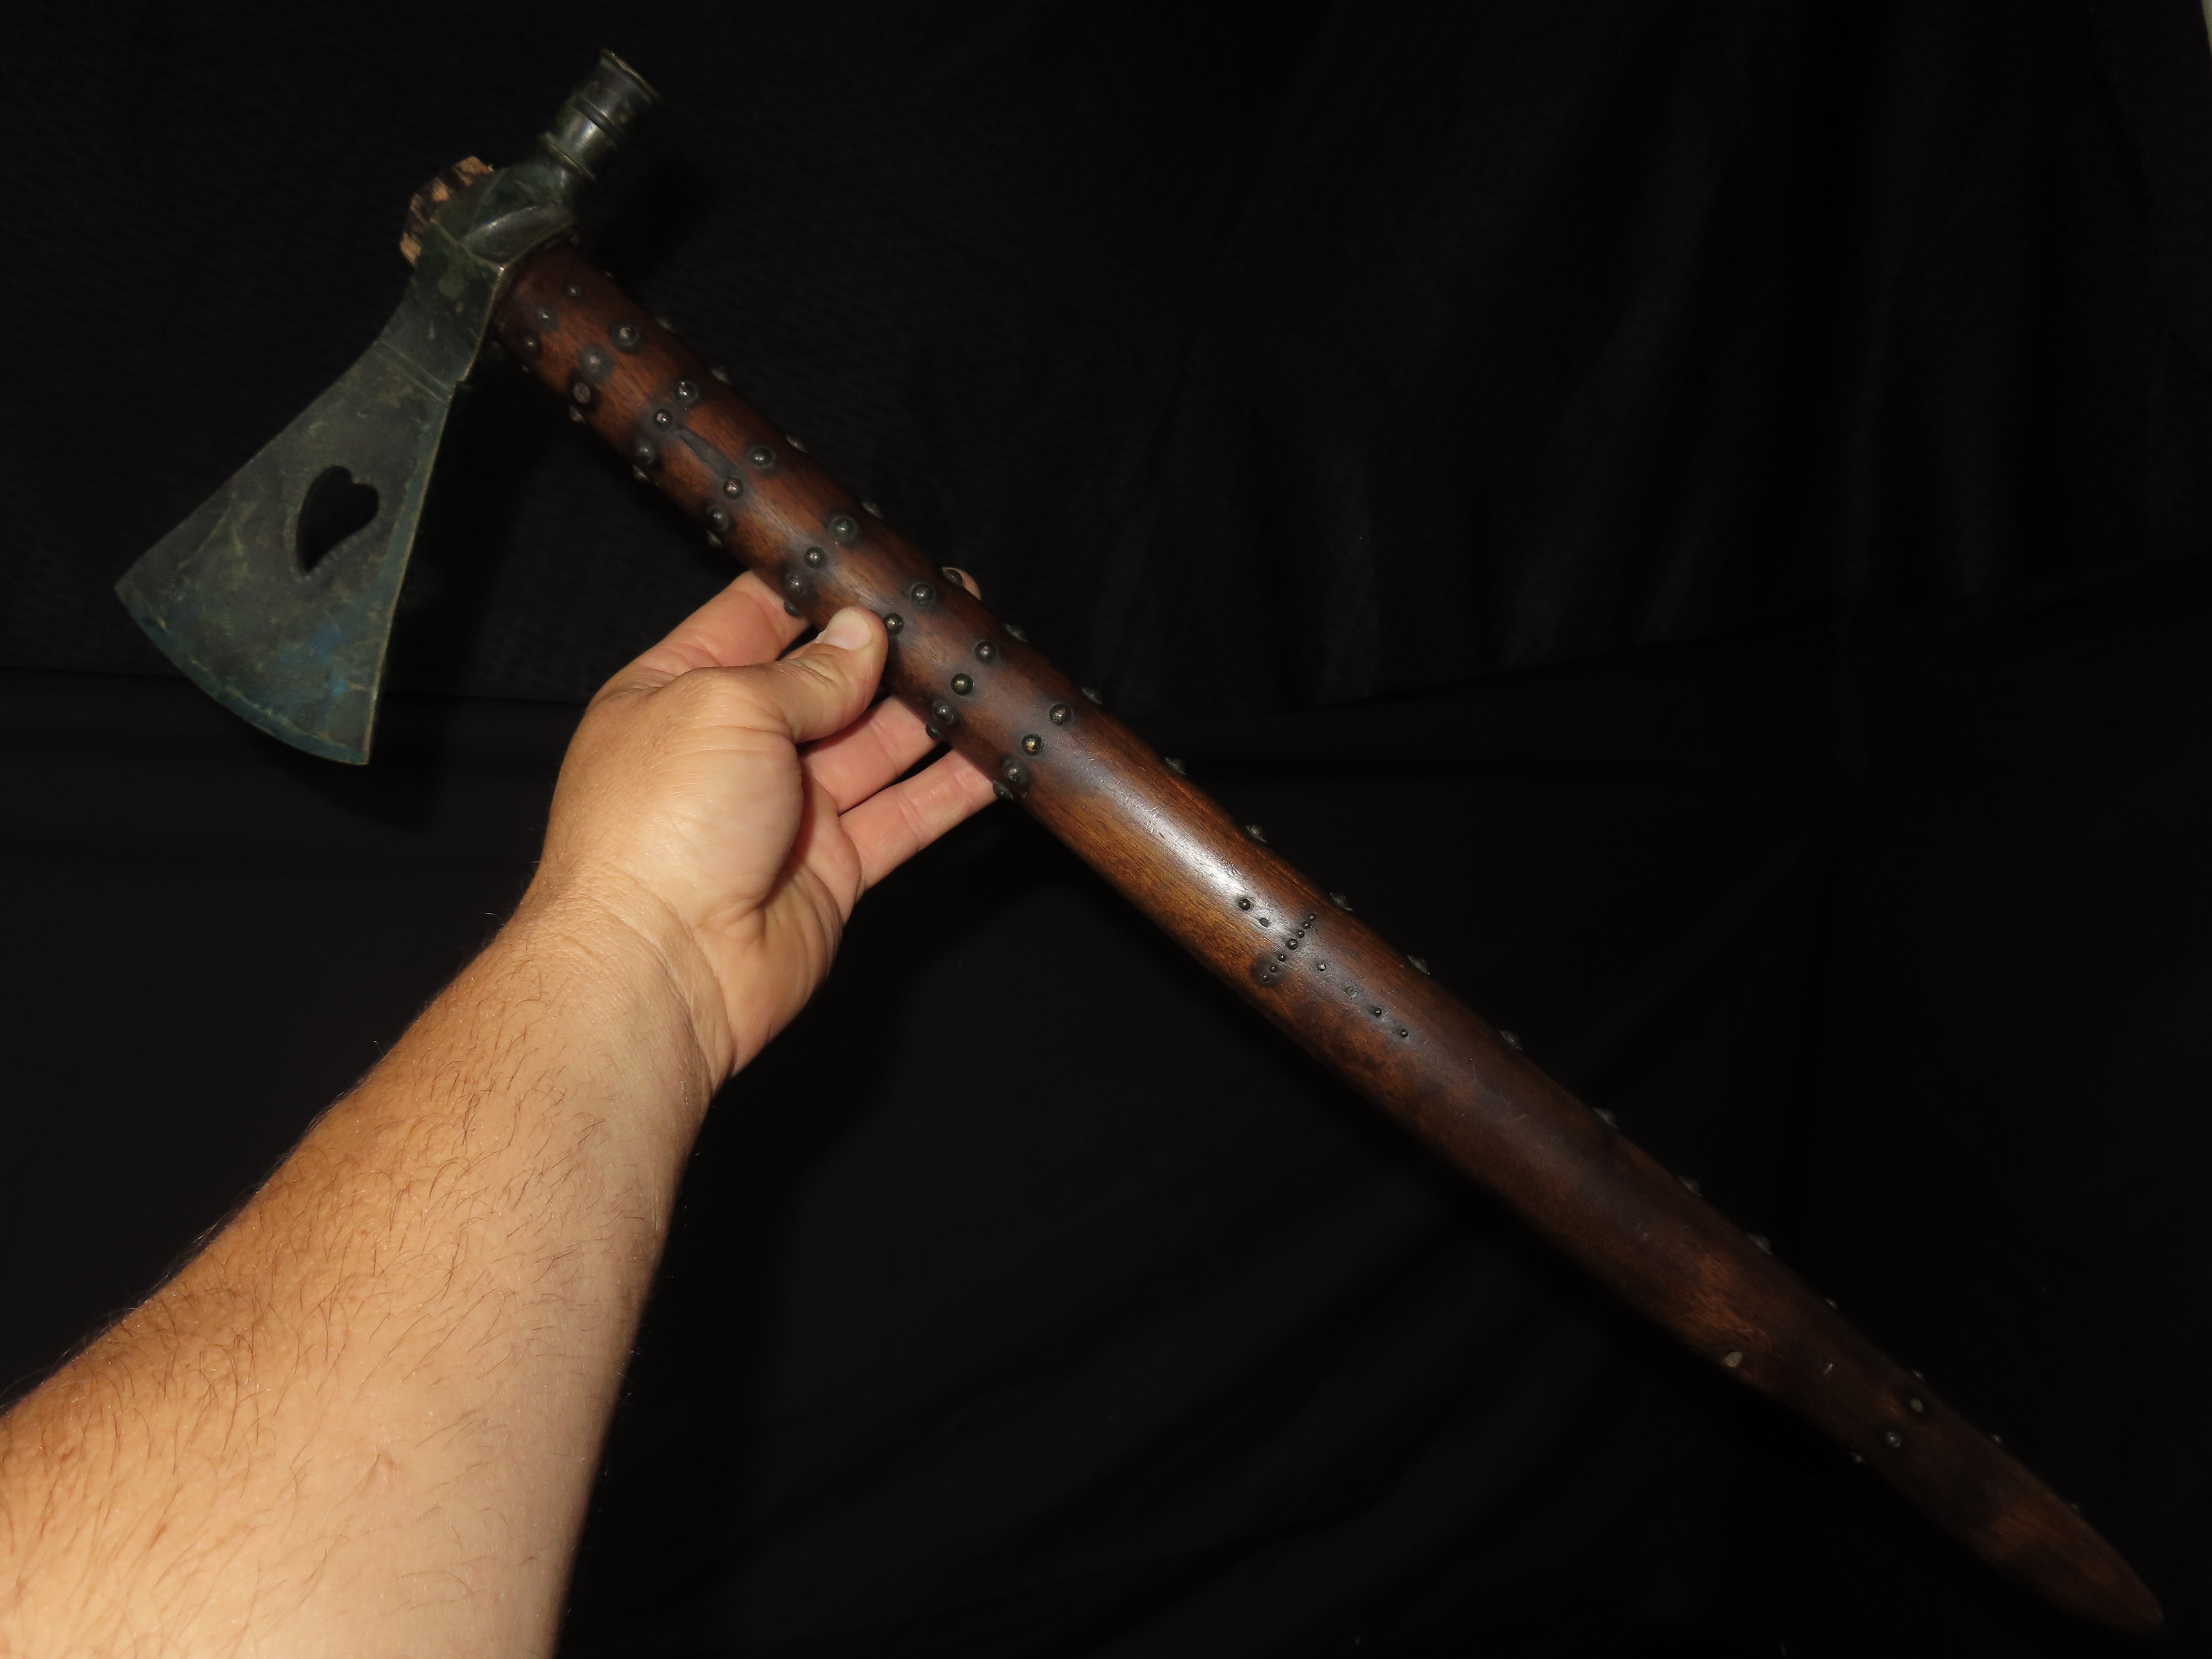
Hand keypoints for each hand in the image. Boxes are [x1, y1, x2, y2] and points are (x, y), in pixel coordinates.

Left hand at [527, 569, 993, 1080]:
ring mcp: (786, 811)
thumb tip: (862, 634)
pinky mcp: (832, 868)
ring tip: (989, 672)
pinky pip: (903, 817)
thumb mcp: (725, 707)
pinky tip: (996, 757)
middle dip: (891, 650)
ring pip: (877, 747)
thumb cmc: (656, 832)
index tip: (878, 566)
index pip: (755, 619)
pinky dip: (951, 789)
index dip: (817, 591)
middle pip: (829, 683)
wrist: (661, 968)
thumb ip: (807, 673)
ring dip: (932, 713)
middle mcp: (733, 750)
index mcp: (679, 693)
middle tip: (957, 613)